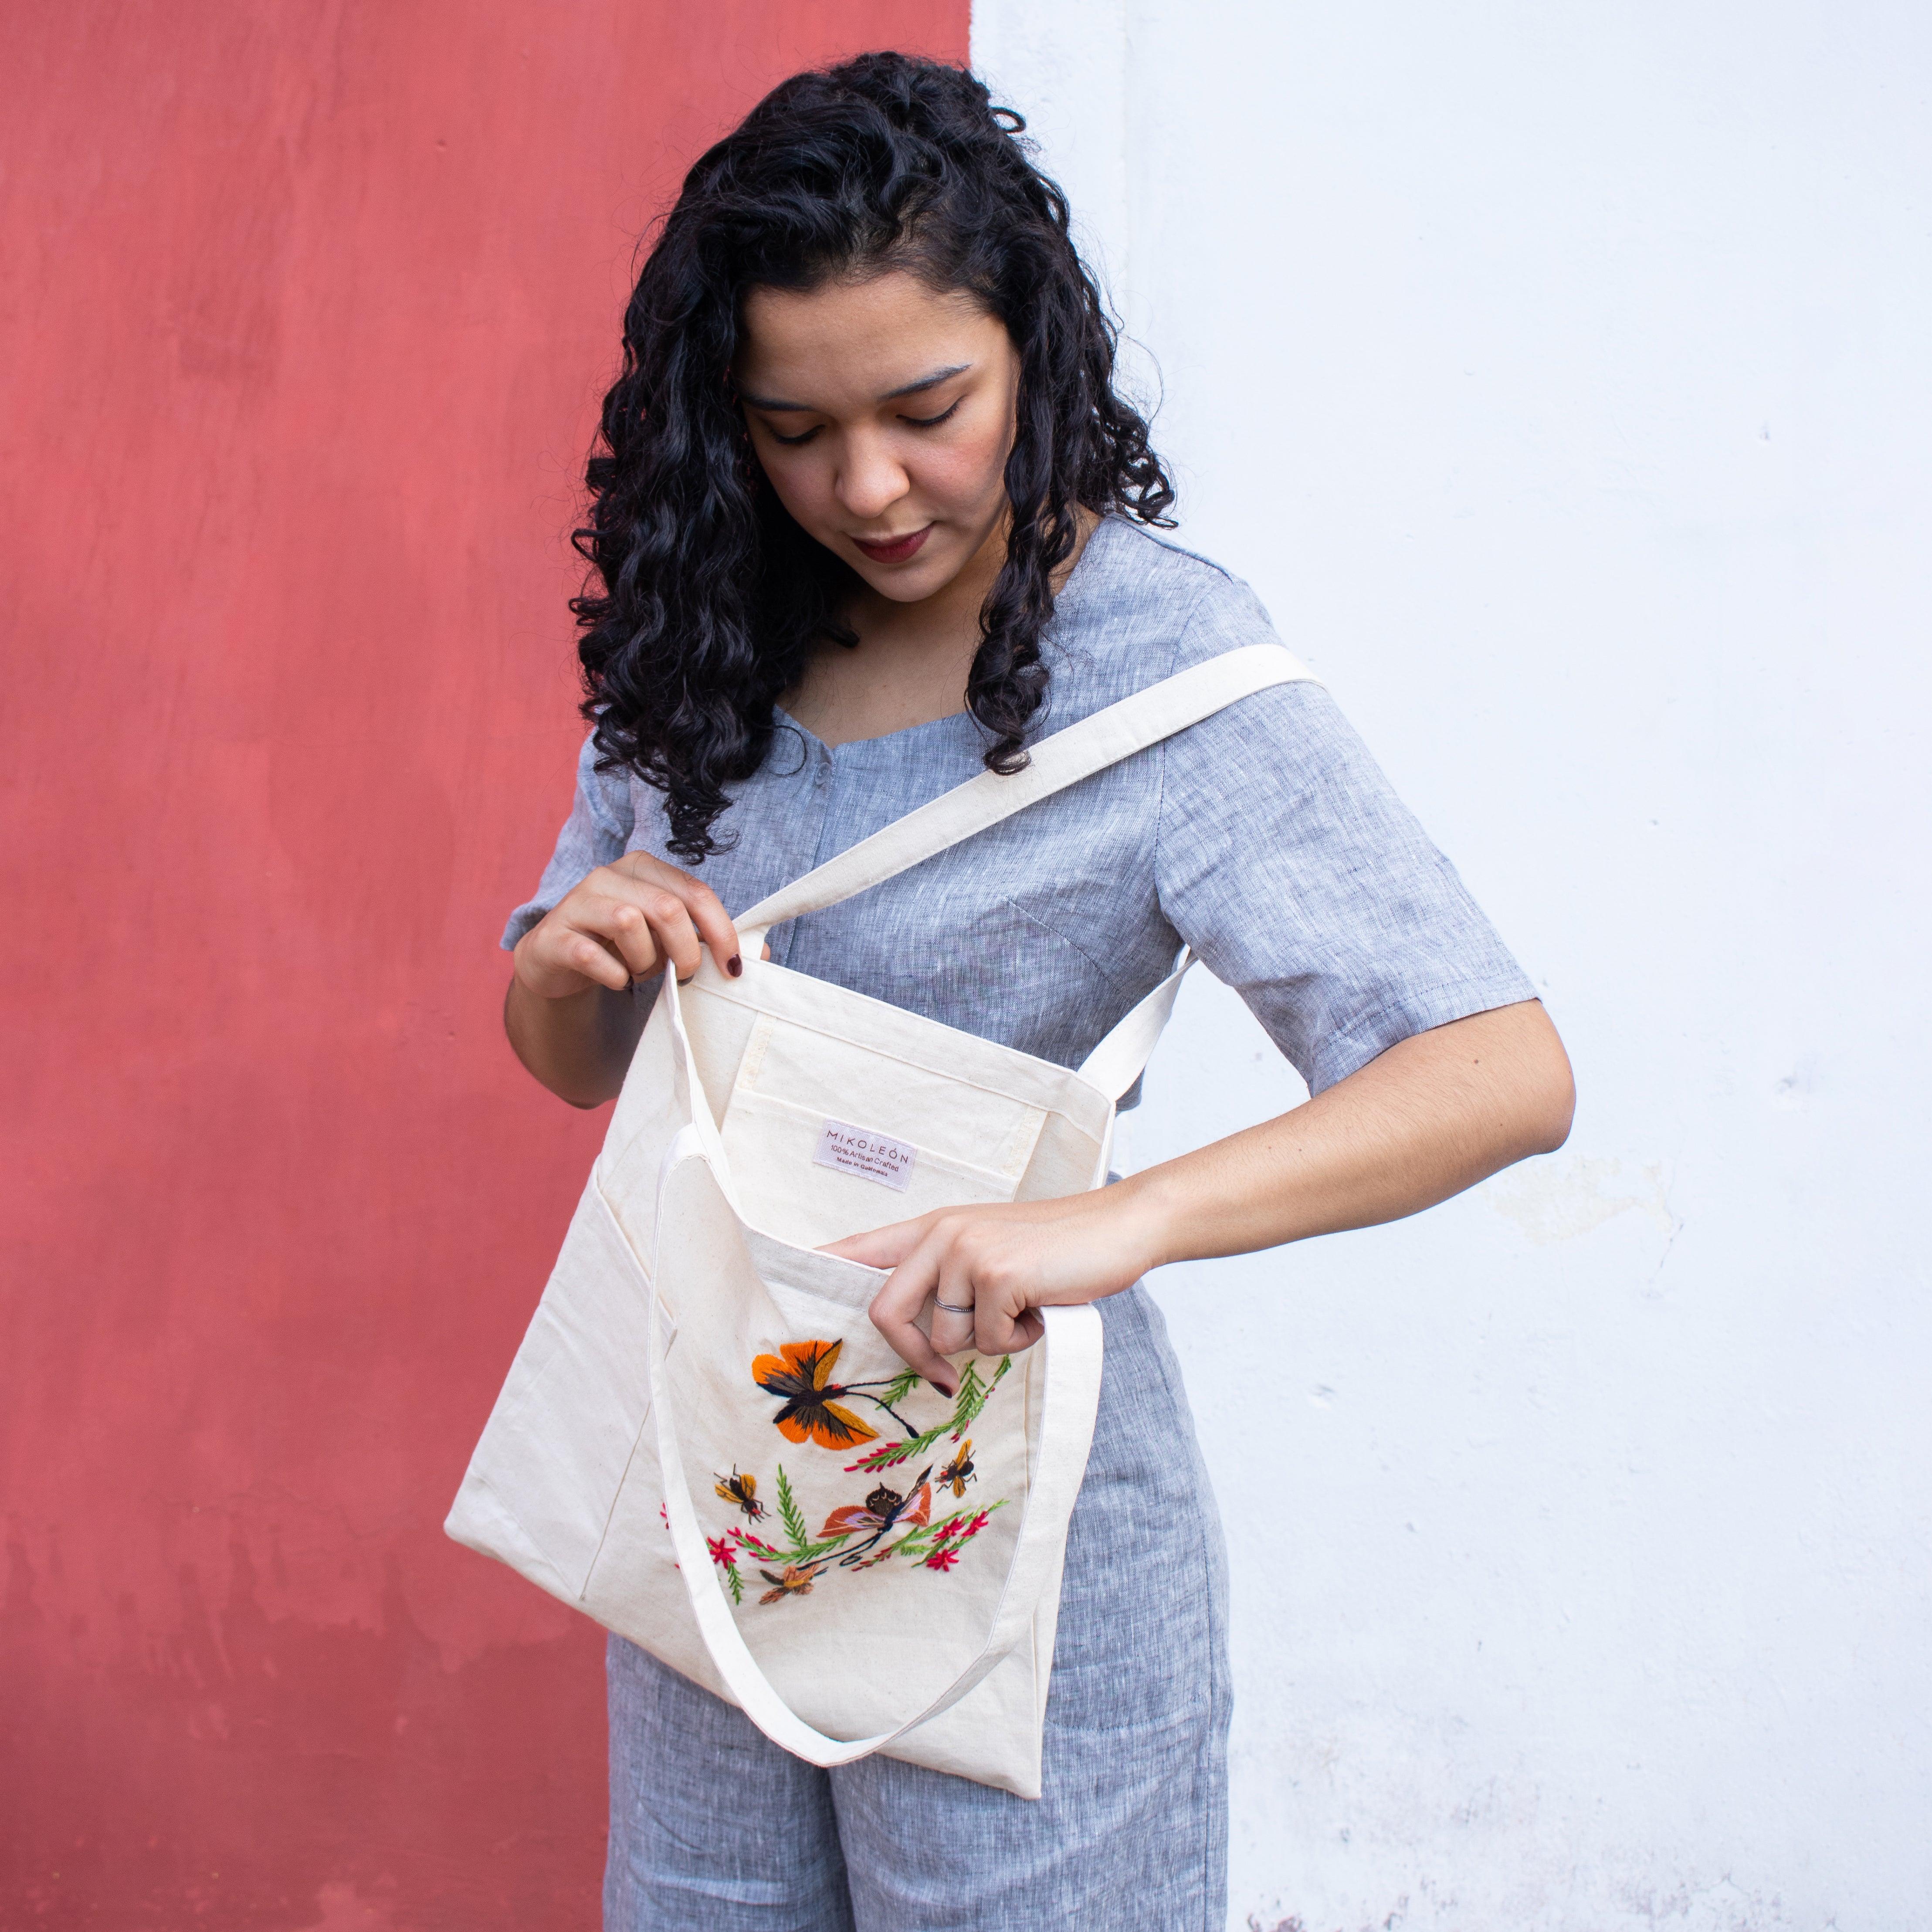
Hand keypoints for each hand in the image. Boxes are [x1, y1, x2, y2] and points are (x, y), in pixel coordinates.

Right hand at [512, 852, 743, 998]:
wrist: (559, 963)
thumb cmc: (622, 946)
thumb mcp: (668, 939)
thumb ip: (708, 940)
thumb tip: (761, 956)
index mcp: (644, 869)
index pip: (696, 893)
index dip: (721, 932)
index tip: (734, 968)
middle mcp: (609, 876)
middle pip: (667, 908)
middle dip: (686, 951)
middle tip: (686, 975)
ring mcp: (578, 903)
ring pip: (629, 924)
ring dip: (645, 961)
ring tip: (639, 970)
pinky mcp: (554, 935)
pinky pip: (592, 955)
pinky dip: (614, 975)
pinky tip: (616, 979)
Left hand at [824, 1183, 1170, 1390]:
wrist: (1119, 1226)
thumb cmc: (1056, 1252)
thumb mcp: (992, 1257)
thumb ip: (950, 1285)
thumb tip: (924, 1345)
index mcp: (933, 1229)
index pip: (857, 1246)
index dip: (815, 1265)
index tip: (775, 1273)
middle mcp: (941, 1234)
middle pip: (884, 1311)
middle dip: (916, 1351)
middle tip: (943, 1370)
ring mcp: (967, 1251)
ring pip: (944, 1337)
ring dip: (986, 1341)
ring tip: (1021, 1310)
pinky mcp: (997, 1274)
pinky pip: (987, 1341)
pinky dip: (1018, 1340)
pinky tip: (1040, 1308)